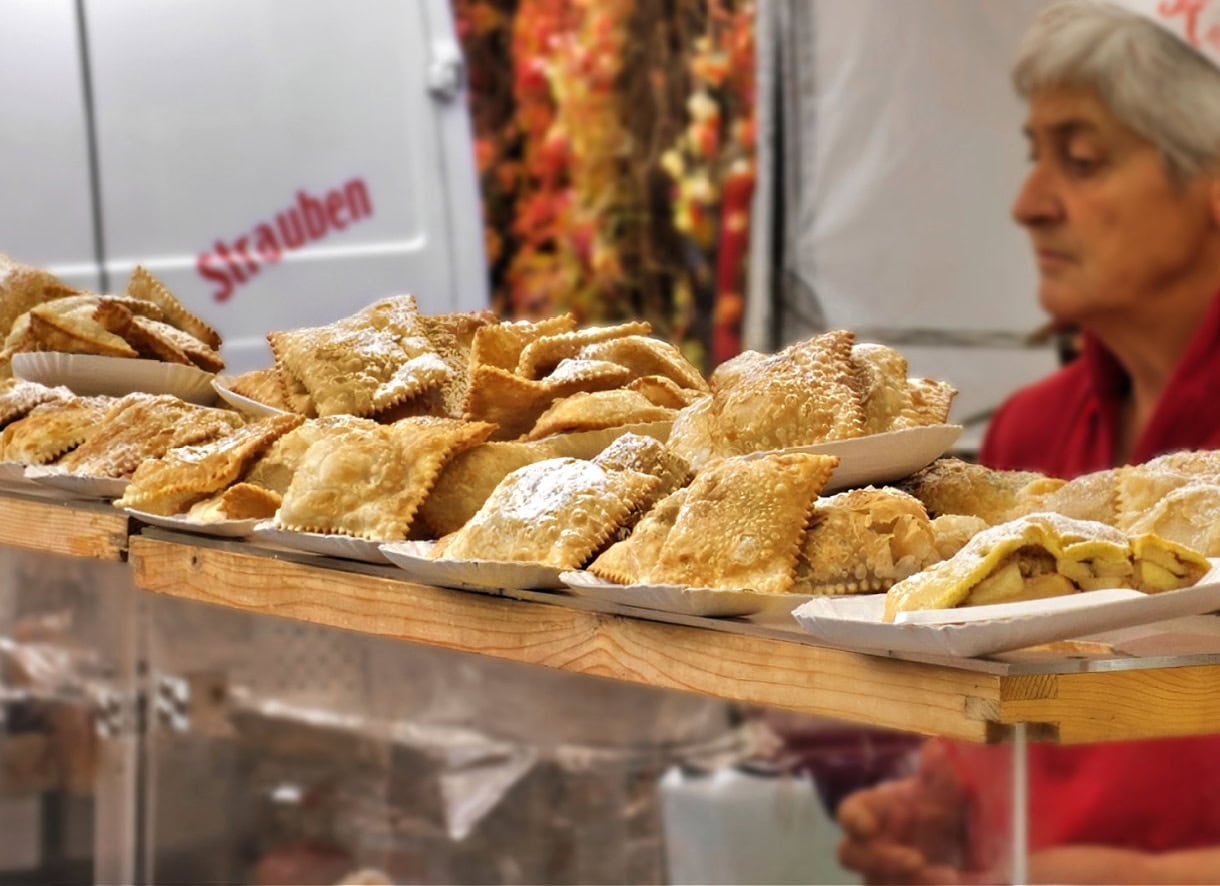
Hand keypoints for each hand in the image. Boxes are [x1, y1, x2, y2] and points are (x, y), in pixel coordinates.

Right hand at [836, 739, 975, 883]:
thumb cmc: (941, 812)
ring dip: (913, 883)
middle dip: (880, 860)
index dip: (853, 820)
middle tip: (916, 860)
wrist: (966, 849)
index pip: (849, 813)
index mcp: (874, 813)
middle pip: (851, 856)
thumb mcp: (947, 794)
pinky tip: (961, 882)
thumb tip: (935, 747)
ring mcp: (883, 877)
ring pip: (880, 883)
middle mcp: (870, 846)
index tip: (866, 826)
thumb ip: (940, 776)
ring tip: (951, 877)